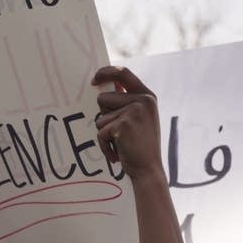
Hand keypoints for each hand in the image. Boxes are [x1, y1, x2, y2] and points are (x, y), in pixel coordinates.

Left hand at [91, 66, 164, 183]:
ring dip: (105, 132)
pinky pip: (100, 131)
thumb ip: (125, 102)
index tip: (93, 81)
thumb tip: (101, 87)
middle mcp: (142, 100)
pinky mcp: (123, 124)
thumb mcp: (139, 118)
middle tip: (121, 133)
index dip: (105, 72)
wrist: (149, 170)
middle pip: (103, 98)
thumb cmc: (140, 146)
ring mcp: (133, 111)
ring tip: (121, 143)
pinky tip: (118, 152)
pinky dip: (104, 145)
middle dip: (105, 116)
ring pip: (100, 116)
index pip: (123, 73)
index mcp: (147, 95)